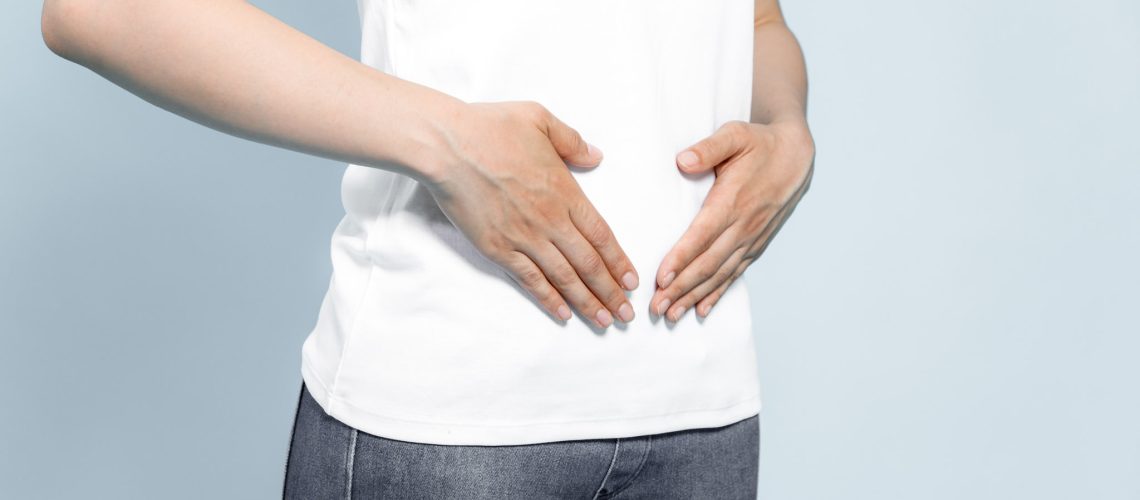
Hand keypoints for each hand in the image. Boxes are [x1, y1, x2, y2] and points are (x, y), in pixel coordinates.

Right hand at [423, 101, 638, 327]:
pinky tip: (562, 313)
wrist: (447, 146)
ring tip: (604, 321)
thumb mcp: (540, 118)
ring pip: (563, 277)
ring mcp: (523, 237)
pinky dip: (548, 298)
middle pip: (588, 263)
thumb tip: (596, 156)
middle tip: (626, 313)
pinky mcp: (497, 248)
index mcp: (564, 191)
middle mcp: (549, 220)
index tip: (631, 281)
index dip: (618, 261)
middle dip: (610, 291)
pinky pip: (529, 279)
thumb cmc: (490, 127)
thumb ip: (572, 141)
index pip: (600, 234)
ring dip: (587, 302)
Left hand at [650, 120, 814, 321]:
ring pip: (719, 274)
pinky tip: (701, 309)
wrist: (797, 155)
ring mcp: (750, 238)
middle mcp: (742, 225)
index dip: (682, 258)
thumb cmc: (760, 144)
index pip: (702, 234)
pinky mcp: (756, 244)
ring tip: (671, 316)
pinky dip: (717, 293)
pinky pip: (735, 273)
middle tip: (656, 308)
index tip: (661, 278)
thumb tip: (683, 160)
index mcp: (732, 200)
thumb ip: (709, 147)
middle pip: (707, 263)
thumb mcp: (735, 135)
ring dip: (694, 296)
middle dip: (681, 288)